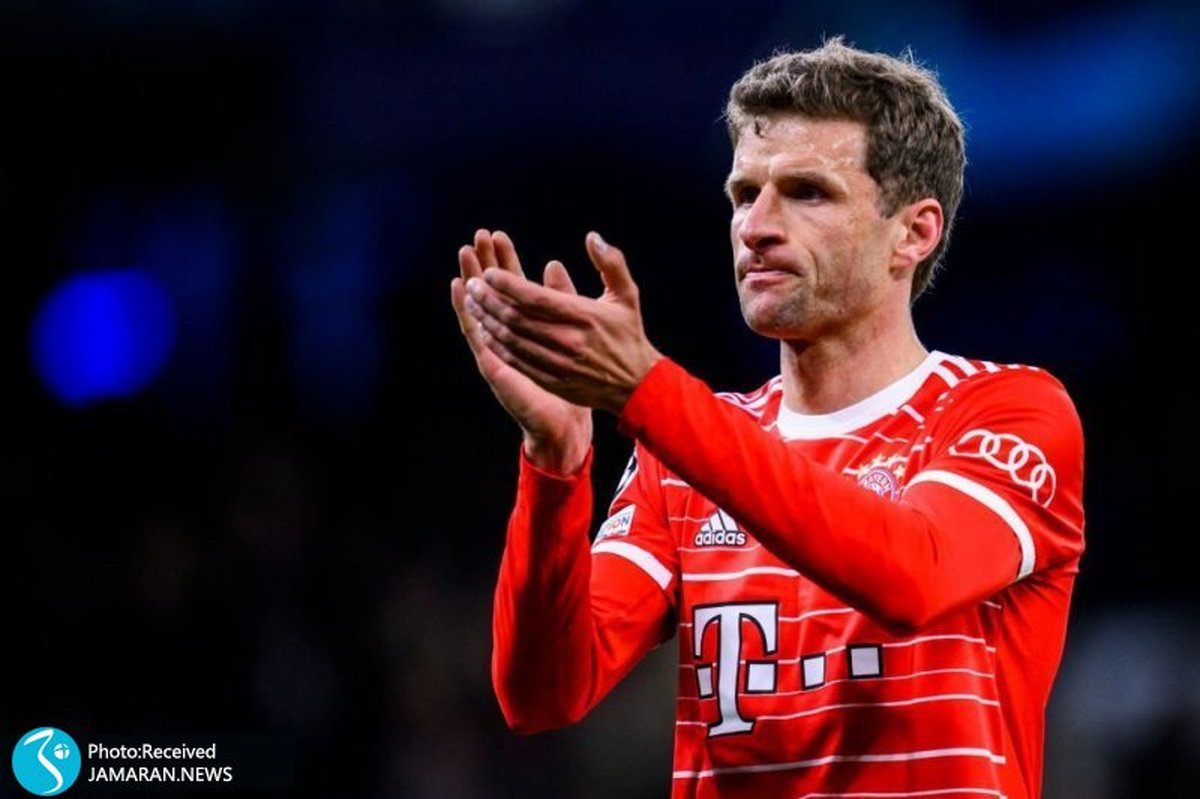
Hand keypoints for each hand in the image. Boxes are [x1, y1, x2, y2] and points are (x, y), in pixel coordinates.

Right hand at [451, 229, 592, 474]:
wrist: (568, 418)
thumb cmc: (576, 376)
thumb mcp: (576, 328)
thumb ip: (565, 298)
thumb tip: (553, 263)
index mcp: (530, 324)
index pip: (512, 285)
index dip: (503, 260)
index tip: (497, 235)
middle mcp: (509, 334)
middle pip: (492, 291)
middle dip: (485, 262)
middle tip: (478, 234)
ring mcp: (497, 348)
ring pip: (479, 306)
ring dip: (471, 278)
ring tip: (466, 251)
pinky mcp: (490, 362)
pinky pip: (473, 331)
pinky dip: (463, 308)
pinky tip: (458, 287)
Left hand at [463, 232, 662, 414]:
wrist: (636, 385)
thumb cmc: (628, 334)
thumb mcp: (627, 295)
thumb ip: (611, 263)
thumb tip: (593, 236)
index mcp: (584, 316)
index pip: (535, 298)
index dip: (507, 284)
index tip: (488, 273)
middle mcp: (569, 341)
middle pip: (516, 318)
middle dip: (489, 300)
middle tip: (472, 284)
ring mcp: (558, 364)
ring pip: (512, 340)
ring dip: (488, 320)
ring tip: (472, 303)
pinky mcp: (552, 381)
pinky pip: (517, 361)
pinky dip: (498, 345)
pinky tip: (485, 331)